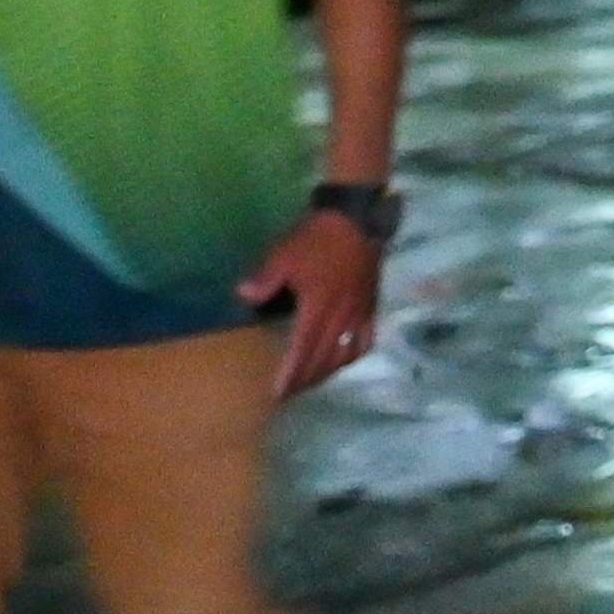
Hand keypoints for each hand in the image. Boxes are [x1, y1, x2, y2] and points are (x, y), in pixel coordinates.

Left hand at [238, 207, 384, 398]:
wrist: (355, 220)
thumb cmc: (316, 238)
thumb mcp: (284, 254)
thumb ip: (264, 279)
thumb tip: (243, 296)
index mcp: (317, 309)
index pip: (303, 351)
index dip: (291, 375)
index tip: (278, 393)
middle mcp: (340, 318)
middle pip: (323, 360)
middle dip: (305, 380)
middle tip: (289, 393)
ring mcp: (358, 314)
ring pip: (344, 355)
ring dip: (327, 372)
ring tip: (312, 380)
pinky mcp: (370, 307)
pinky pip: (365, 340)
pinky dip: (352, 355)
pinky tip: (344, 359)